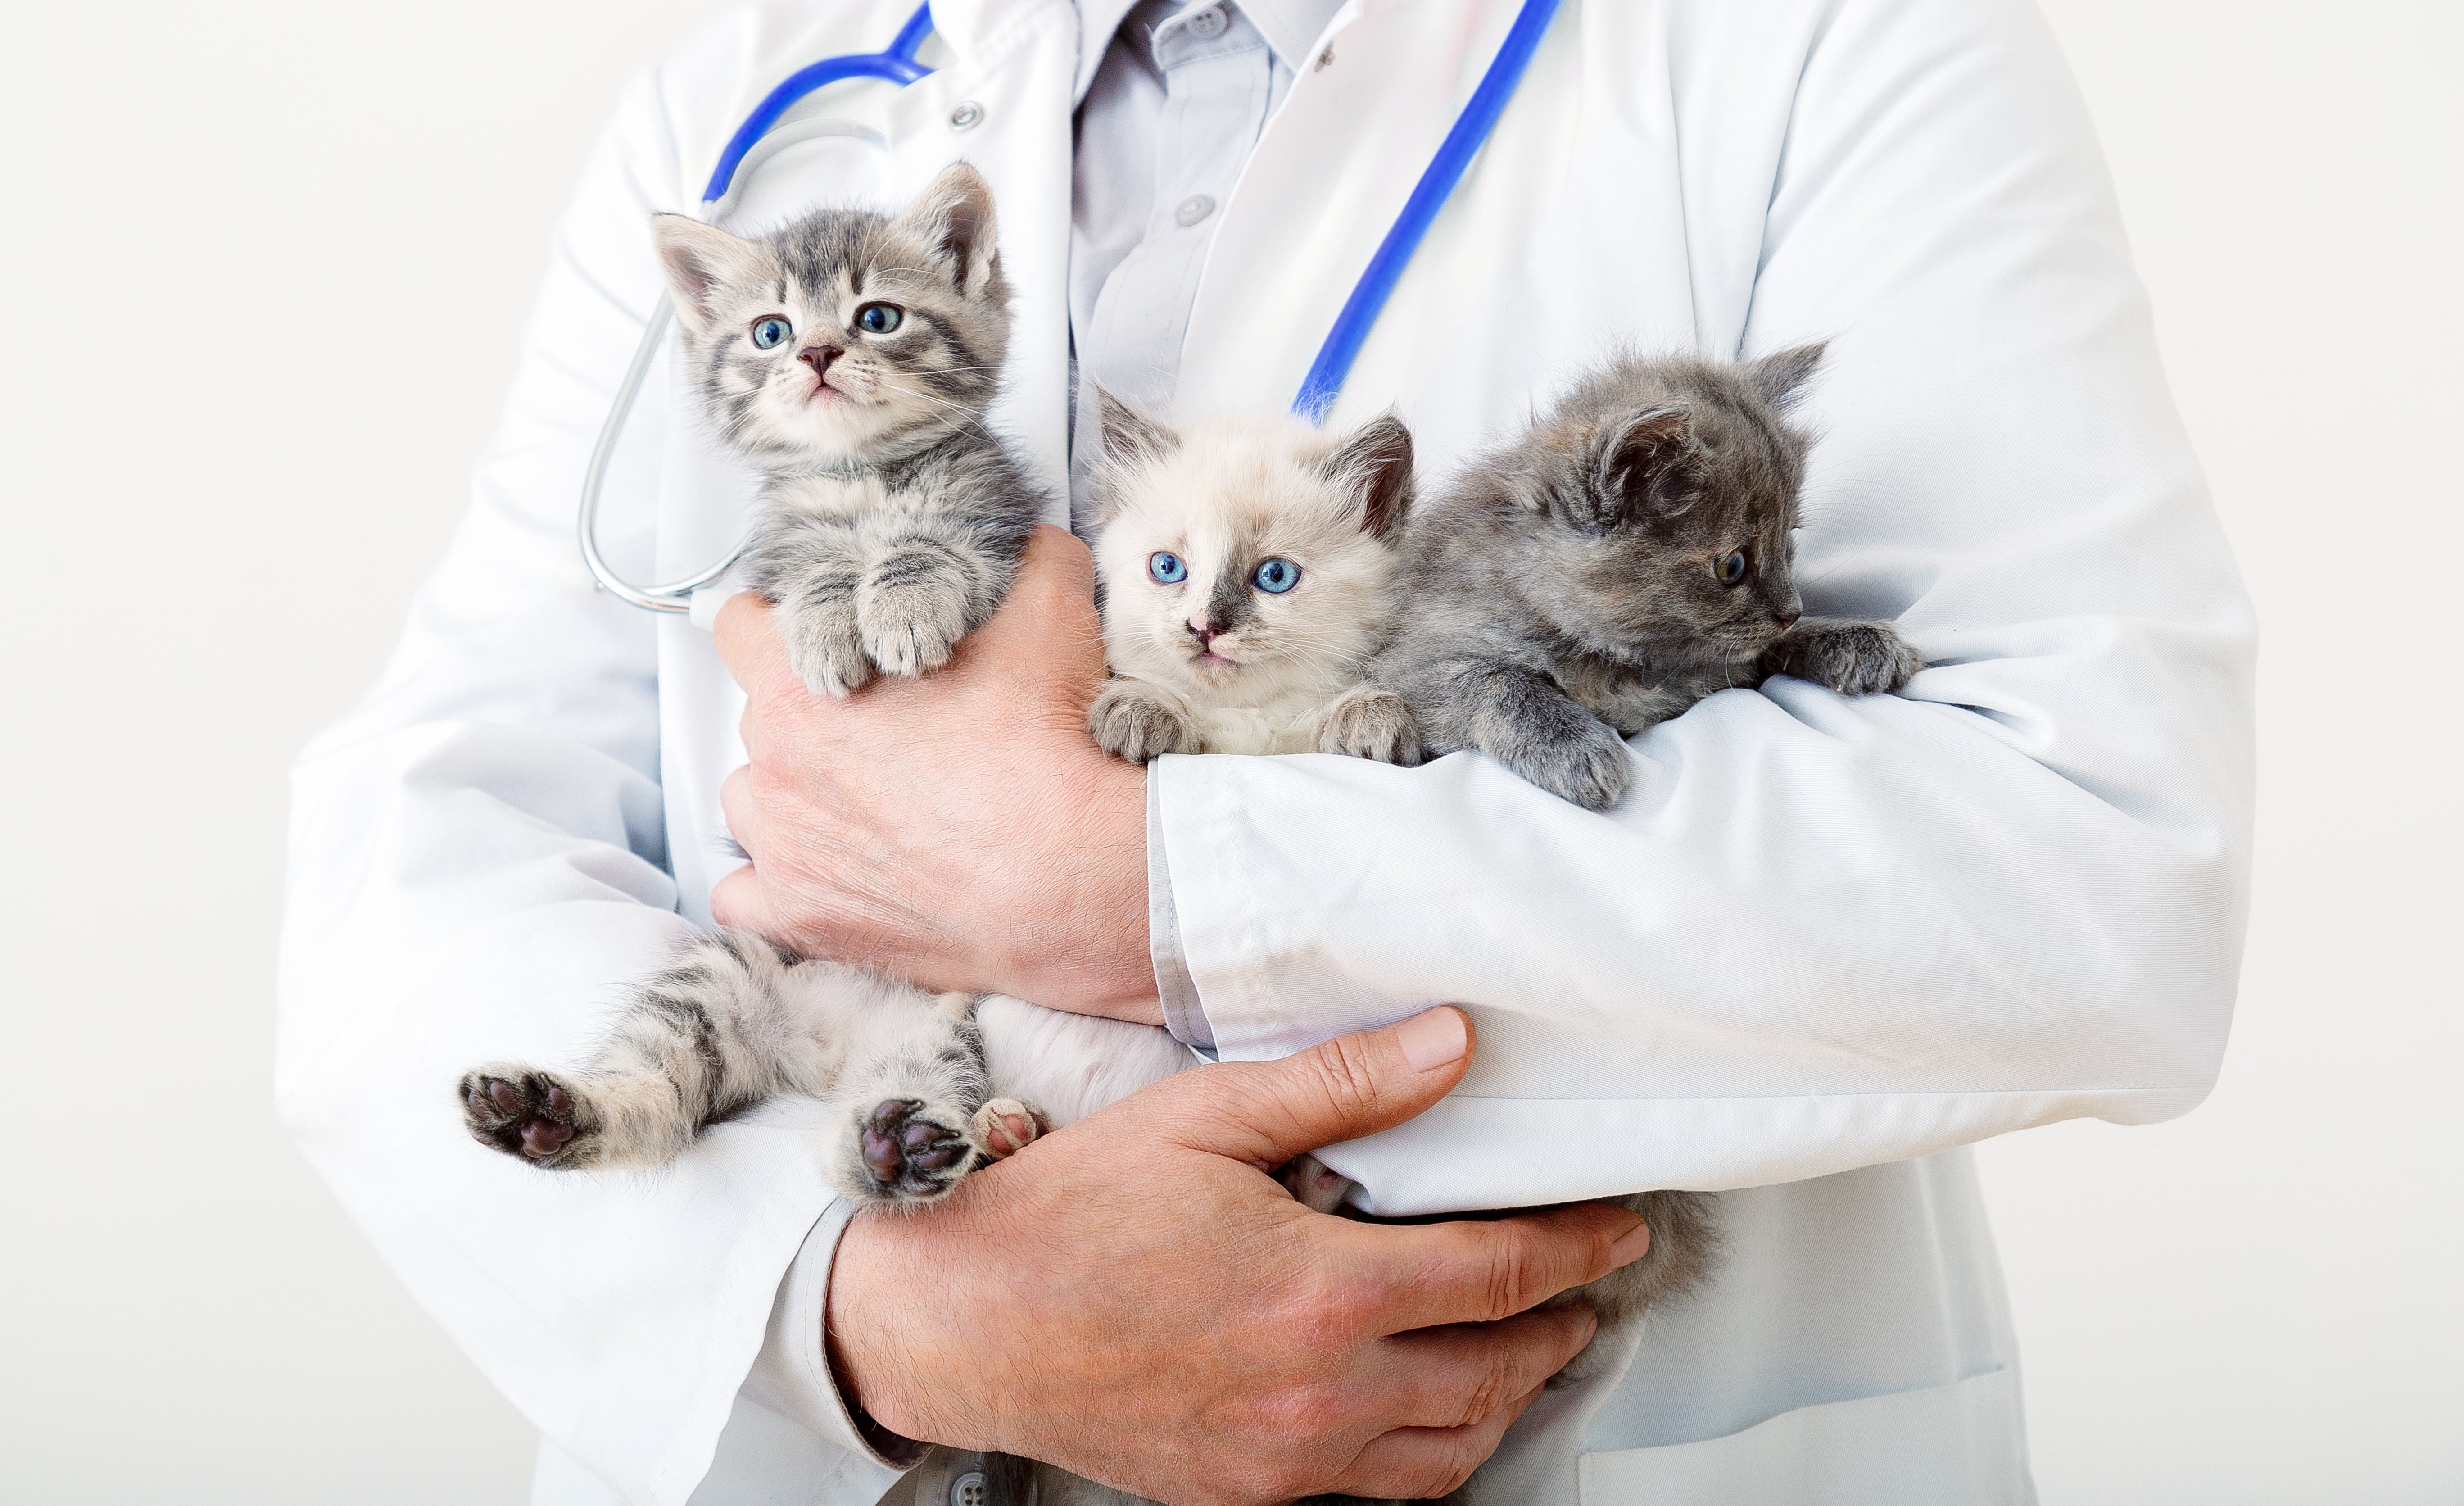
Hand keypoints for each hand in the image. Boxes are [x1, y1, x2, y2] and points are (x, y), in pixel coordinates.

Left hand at [711, 526, 1158, 1020]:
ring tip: (861, 805)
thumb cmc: (1047, 751)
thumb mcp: (1049, 613)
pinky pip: (743, 897)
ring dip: (790, 799)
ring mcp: (783, 850)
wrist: (1070, 876)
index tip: (820, 641)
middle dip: (808, 717)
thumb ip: (1025, 558)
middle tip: (882, 731)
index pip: (739, 629)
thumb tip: (1027, 540)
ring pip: (750, 805)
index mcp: (806, 685)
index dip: (781, 627)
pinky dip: (773, 884)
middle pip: (758, 721)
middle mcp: (776, 766)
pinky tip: (822, 873)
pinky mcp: (802, 920)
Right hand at [826, 1008, 1652, 1504]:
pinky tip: (1435, 1406)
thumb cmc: (1069, 1216)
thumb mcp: (1204, 1119)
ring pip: (1453, 1447)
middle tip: (1590, 1286)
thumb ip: (1341, 1085)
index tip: (1618, 1228)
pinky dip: (1436, 1448)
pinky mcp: (1250, 1489)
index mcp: (1321, 1292)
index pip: (1501, 1273)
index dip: (1578, 1248)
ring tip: (1530, 1347)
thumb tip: (1451, 1044)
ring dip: (1512, 1396)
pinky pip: (1383, 1486)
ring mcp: (1287, 1453)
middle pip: (1498, 1370)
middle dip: (1563, 1324)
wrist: (960, 1323)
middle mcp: (1320, 1391)